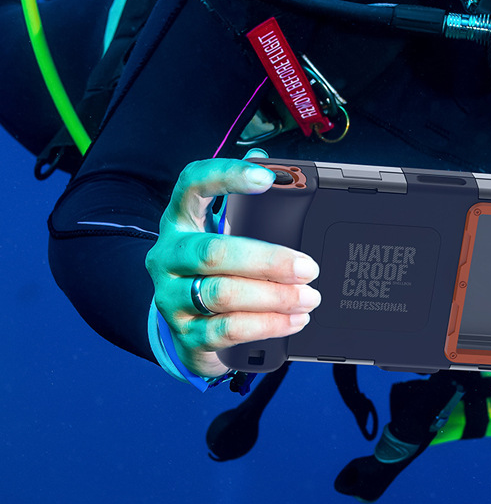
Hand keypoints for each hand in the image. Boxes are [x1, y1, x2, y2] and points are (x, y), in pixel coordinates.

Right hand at [146, 153, 319, 377]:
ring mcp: (171, 296)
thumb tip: (278, 169)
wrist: (190, 327)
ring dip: (273, 297)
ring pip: (222, 294)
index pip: (193, 184)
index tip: (267, 177)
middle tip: (308, 268)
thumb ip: (248, 206)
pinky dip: (267, 325)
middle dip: (269, 260)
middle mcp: (168, 256)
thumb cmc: (218, 270)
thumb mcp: (226, 235)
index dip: (226, 175)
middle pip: (214, 252)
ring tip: (308, 297)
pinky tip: (294, 320)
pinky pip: (227, 329)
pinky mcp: (184, 333)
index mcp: (181, 220)